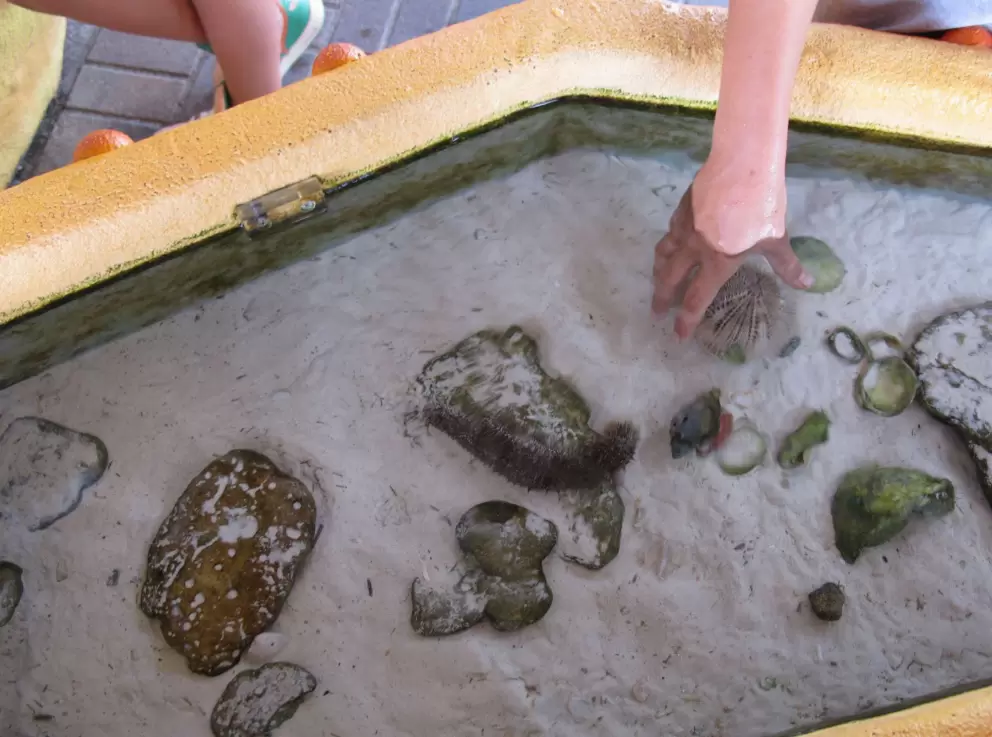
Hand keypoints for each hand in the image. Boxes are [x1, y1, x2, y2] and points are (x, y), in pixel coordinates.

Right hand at [651, 182, 812, 338]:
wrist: (742, 166)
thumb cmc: (761, 206)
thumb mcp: (776, 238)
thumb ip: (786, 264)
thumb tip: (806, 283)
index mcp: (717, 263)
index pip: (696, 300)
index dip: (686, 320)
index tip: (678, 335)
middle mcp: (695, 250)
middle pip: (670, 280)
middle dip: (662, 298)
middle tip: (657, 310)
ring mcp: (684, 228)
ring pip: (663, 255)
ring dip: (658, 271)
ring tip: (657, 279)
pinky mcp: (682, 209)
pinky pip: (670, 232)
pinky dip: (668, 243)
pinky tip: (672, 242)